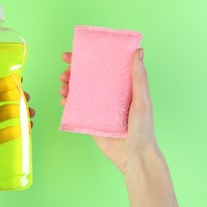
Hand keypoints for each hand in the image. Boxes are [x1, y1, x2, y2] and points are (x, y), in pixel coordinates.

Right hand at [60, 49, 157, 173]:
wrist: (133, 155)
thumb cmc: (142, 128)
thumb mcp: (142, 100)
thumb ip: (139, 77)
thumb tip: (139, 51)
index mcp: (122, 86)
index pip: (104, 67)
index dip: (89, 58)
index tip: (74, 53)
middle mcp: (109, 94)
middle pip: (87, 77)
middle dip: (73, 72)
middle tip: (65, 72)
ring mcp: (98, 107)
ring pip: (79, 91)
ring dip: (68, 86)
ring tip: (63, 87)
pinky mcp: (91, 120)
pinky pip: (76, 108)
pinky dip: (68, 102)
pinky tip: (64, 101)